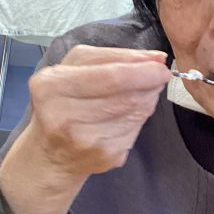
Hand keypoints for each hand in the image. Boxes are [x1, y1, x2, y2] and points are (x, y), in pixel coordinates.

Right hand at [0, 46, 171, 213]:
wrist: (51, 154)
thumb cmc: (61, 102)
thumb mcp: (74, 68)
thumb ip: (112, 57)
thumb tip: (156, 58)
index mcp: (52, 86)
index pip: (111, 76)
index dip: (143, 70)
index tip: (162, 64)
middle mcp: (65, 116)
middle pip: (127, 96)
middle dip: (150, 83)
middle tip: (159, 76)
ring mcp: (86, 140)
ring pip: (136, 113)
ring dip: (147, 100)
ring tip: (142, 93)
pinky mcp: (104, 156)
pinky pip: (135, 131)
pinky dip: (139, 119)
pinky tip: (129, 114)